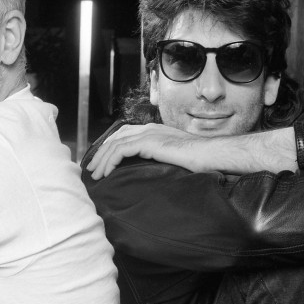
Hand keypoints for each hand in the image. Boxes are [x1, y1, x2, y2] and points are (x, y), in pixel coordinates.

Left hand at [86, 123, 202, 178]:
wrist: (211, 155)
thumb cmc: (199, 160)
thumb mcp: (174, 157)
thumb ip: (160, 158)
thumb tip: (149, 171)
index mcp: (154, 130)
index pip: (124, 134)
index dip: (109, 147)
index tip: (101, 162)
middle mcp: (149, 128)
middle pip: (115, 137)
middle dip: (100, 153)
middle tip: (92, 169)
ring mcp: (149, 133)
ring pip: (114, 144)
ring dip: (102, 159)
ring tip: (95, 175)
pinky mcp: (149, 142)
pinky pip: (121, 150)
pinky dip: (110, 161)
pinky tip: (106, 173)